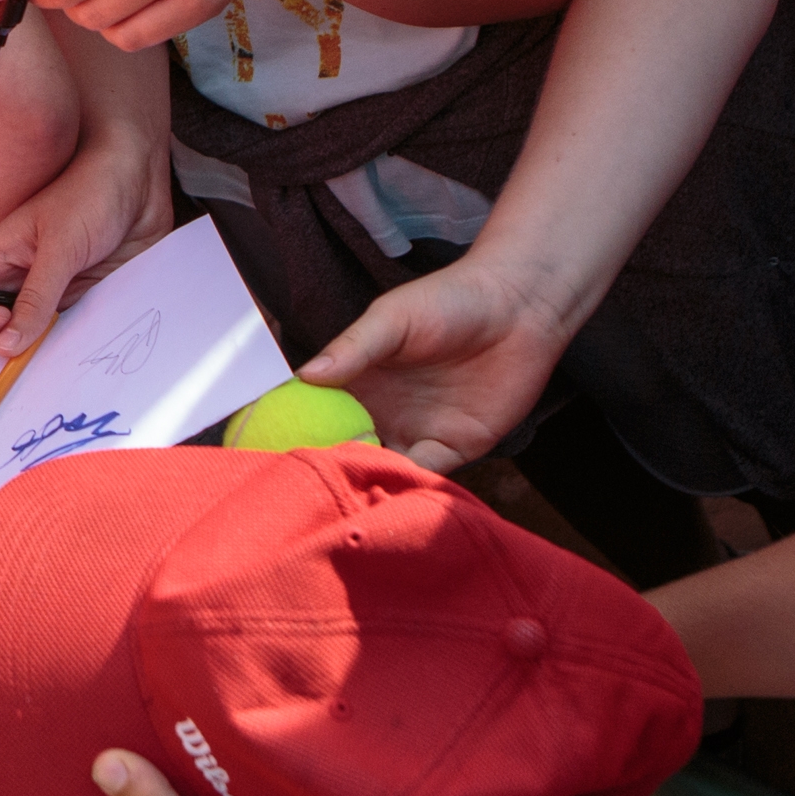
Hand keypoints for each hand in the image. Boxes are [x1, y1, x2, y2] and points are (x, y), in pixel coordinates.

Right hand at [0, 112, 171, 352]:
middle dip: (4, 354)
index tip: (2, 321)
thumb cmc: (91, 191)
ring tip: (64, 347)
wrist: (140, 179)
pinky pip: (70, 337)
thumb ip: (35, 297)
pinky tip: (90, 344)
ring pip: (33, 343)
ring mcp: (52, 296)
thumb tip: (5, 348)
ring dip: (44, 356)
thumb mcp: (59, 244)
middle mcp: (19, 284)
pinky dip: (74, 349)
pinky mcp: (84, 302)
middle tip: (34, 348)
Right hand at [295, 254, 571, 473]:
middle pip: (344, 447)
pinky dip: (409, 485)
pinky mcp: (454, 449)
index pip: (317, 411)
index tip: (275, 449)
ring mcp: (415, 432)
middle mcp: (380, 411)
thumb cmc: (449, 300)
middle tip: (309, 485)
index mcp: (357, 379)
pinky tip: (394, 490)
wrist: (519, 308)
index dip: (296, 430)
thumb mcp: (392, 318)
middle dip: (328, 465)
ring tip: (347, 494)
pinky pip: (425, 475)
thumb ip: (352, 348)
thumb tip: (305, 377)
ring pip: (381, 467)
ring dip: (367, 480)